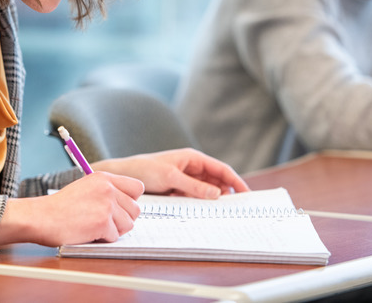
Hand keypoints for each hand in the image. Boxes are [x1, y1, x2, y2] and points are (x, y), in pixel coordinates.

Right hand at [0, 172, 143, 247]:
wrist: (43, 216)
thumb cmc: (61, 205)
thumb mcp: (86, 187)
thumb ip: (107, 190)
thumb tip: (128, 203)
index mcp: (104, 178)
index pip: (137, 188)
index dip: (131, 200)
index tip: (120, 207)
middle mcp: (108, 188)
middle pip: (135, 209)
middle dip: (123, 219)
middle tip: (105, 221)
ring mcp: (106, 205)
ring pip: (128, 224)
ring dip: (114, 230)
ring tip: (95, 226)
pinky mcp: (102, 222)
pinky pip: (114, 237)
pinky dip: (103, 239)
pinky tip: (88, 232)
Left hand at [93, 148, 249, 198]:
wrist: (125, 175)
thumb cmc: (145, 169)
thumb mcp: (170, 177)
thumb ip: (193, 186)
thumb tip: (217, 194)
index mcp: (193, 158)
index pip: (221, 169)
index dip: (236, 181)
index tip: (247, 193)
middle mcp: (192, 167)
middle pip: (217, 180)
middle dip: (228, 192)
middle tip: (239, 208)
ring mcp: (186, 179)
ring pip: (208, 190)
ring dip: (216, 199)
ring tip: (226, 213)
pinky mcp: (179, 189)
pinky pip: (196, 197)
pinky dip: (203, 204)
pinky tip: (207, 213)